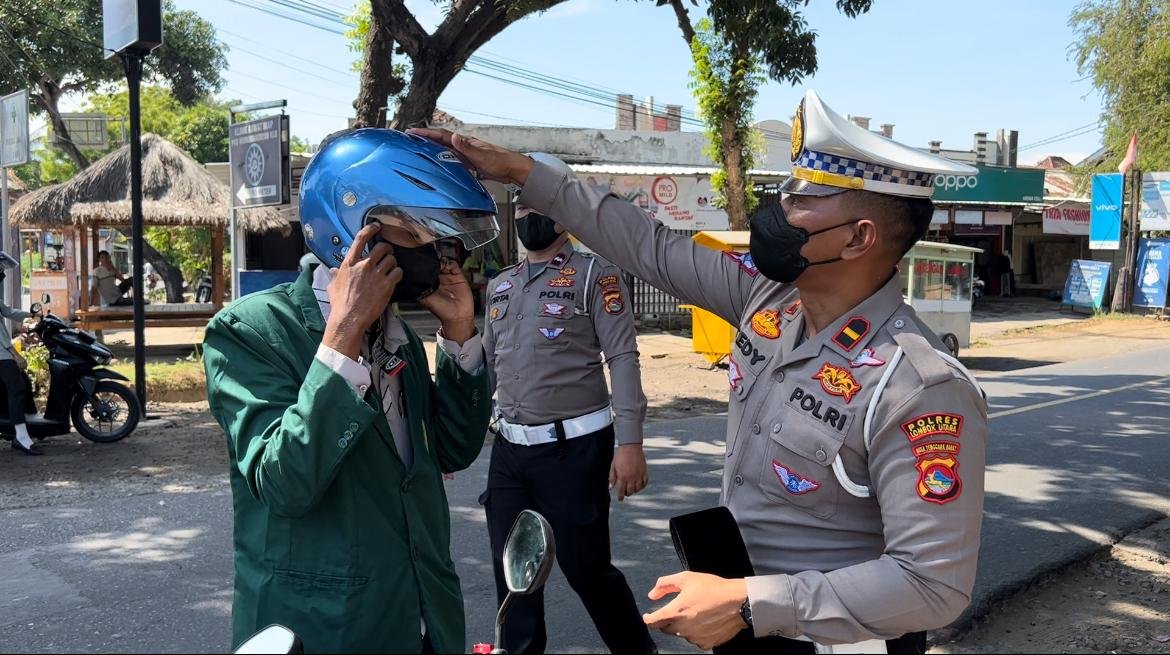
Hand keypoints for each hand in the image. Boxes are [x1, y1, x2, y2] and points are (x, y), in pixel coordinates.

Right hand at [322, 224, 402, 358]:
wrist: (349, 319)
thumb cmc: (340, 304)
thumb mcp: (333, 286)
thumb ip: (335, 275)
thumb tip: (334, 271)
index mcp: (350, 263)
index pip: (361, 238)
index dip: (370, 229)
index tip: (377, 226)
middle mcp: (364, 265)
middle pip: (382, 247)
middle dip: (387, 249)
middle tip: (388, 254)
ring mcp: (376, 274)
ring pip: (392, 259)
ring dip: (393, 262)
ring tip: (390, 268)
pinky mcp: (387, 285)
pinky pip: (398, 272)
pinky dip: (398, 273)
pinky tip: (395, 277)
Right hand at [407, 128, 533, 185]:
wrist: (513, 169)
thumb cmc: (500, 162)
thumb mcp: (482, 155)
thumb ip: (467, 148)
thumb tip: (454, 137)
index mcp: (465, 142)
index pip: (442, 135)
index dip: (426, 133)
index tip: (412, 132)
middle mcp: (464, 146)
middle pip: (441, 140)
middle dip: (425, 138)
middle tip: (410, 137)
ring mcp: (467, 154)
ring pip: (445, 149)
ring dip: (432, 147)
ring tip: (418, 147)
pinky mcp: (470, 162)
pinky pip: (452, 158)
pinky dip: (442, 158)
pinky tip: (438, 162)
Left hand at [421, 259, 475, 343]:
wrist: (457, 315)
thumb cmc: (441, 310)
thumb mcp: (424, 298)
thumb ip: (418, 288)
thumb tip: (408, 279)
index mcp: (429, 283)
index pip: (425, 269)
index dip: (424, 264)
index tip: (421, 261)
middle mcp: (438, 278)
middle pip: (434, 263)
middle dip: (432, 260)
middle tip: (430, 259)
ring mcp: (448, 276)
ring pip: (443, 261)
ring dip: (441, 260)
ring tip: (439, 264)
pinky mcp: (458, 276)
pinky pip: (454, 264)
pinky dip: (450, 263)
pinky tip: (447, 267)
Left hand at [610, 444, 648, 500]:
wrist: (631, 447)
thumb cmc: (620, 456)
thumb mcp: (613, 466)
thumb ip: (612, 477)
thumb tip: (611, 487)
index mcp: (622, 476)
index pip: (621, 490)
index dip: (620, 496)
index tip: (620, 499)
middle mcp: (631, 477)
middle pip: (630, 491)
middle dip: (627, 494)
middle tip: (625, 493)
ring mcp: (639, 475)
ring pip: (638, 488)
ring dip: (634, 491)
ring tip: (632, 489)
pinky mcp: (644, 471)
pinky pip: (645, 482)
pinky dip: (642, 486)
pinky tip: (639, 485)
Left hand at [643, 572, 748, 649]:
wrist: (738, 602)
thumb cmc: (713, 588)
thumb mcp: (686, 578)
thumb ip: (664, 584)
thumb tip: (652, 595)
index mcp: (674, 612)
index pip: (652, 622)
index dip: (648, 618)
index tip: (648, 616)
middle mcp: (682, 628)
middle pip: (666, 628)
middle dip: (668, 619)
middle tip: (679, 609)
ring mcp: (694, 638)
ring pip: (681, 633)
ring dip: (683, 625)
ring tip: (697, 612)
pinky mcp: (706, 643)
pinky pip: (695, 639)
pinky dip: (696, 632)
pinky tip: (705, 621)